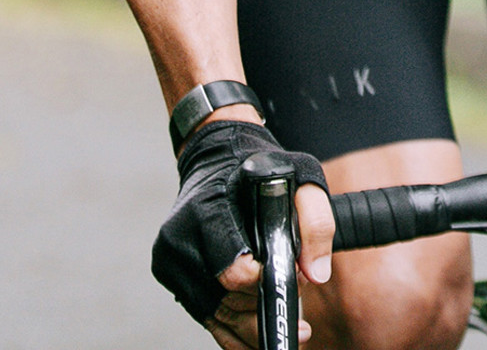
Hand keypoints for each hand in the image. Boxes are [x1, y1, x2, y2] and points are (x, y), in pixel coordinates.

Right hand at [152, 120, 333, 343]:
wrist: (217, 155)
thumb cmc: (259, 167)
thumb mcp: (301, 176)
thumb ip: (316, 222)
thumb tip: (316, 275)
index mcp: (206, 209)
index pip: (231, 267)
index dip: (262, 282)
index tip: (290, 282)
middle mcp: (179, 237)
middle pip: (223, 300)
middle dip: (263, 310)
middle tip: (301, 316)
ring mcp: (171, 259)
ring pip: (214, 315)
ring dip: (251, 327)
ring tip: (292, 330)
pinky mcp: (172, 275)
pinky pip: (205, 315)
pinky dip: (233, 330)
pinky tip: (259, 338)